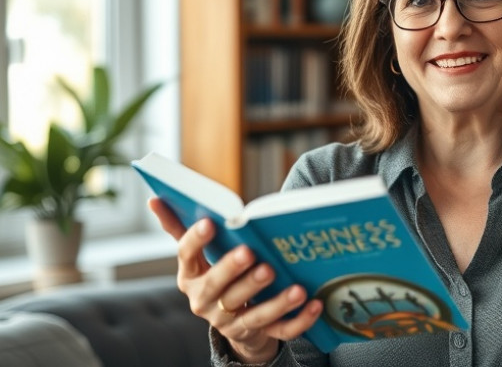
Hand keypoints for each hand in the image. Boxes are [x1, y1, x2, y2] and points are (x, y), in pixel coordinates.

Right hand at [148, 198, 322, 362]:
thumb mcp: (198, 256)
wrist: (234, 323)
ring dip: (275, 301)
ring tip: (295, 287)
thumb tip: (154, 199)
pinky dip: (300, 320)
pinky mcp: (260, 334)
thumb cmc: (218, 277)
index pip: (187, 257)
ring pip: (254, 314)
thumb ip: (179, 229)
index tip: (210, 222)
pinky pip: (281, 330)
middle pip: (220, 288)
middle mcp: (208, 303)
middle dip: (234, 271)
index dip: (196, 240)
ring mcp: (233, 323)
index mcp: (192, 278)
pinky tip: (315, 303)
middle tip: (251, 254)